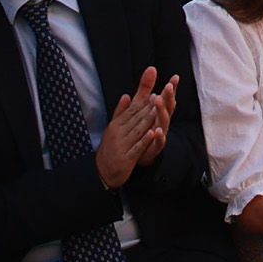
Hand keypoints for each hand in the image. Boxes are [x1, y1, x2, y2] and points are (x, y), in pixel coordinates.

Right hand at [94, 68, 177, 187]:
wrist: (102, 170)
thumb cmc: (111, 146)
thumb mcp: (114, 127)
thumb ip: (122, 112)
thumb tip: (126, 95)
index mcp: (117, 124)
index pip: (133, 109)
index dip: (144, 98)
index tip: (154, 91)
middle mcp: (119, 132)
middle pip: (136, 117)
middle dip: (149, 105)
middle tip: (160, 94)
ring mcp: (122, 145)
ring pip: (138, 130)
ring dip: (148, 119)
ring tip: (158, 108)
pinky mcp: (126, 158)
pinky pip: (137, 147)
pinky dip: (145, 140)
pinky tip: (153, 133)